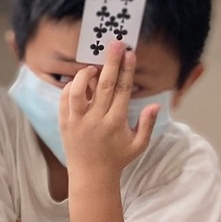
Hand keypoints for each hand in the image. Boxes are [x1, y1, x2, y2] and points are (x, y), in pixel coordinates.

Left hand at [59, 40, 157, 180]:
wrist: (91, 176)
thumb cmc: (117, 159)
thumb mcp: (138, 145)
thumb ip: (147, 124)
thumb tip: (156, 105)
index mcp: (116, 122)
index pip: (123, 90)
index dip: (127, 70)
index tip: (130, 53)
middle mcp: (96, 119)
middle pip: (103, 85)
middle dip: (110, 63)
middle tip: (114, 44)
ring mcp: (78, 121)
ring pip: (78, 92)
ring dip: (84, 76)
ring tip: (92, 67)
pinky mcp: (65, 124)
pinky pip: (64, 101)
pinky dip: (69, 88)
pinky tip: (78, 82)